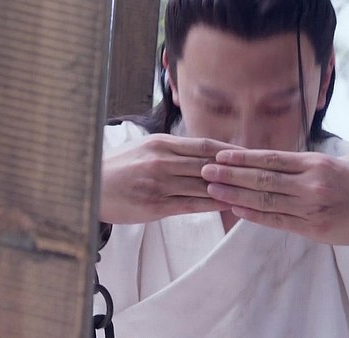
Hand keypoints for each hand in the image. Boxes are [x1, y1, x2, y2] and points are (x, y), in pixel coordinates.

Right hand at [100, 134, 241, 223]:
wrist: (89, 187)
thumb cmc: (119, 168)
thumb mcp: (145, 148)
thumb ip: (172, 149)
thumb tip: (203, 152)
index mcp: (161, 144)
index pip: (204, 145)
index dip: (229, 150)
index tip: (250, 154)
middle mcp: (162, 161)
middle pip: (208, 164)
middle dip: (235, 169)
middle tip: (259, 173)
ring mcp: (158, 184)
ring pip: (202, 185)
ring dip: (228, 188)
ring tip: (250, 192)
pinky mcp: (154, 205)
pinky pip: (190, 205)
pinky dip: (211, 204)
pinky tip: (227, 205)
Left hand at [201, 149, 348, 244]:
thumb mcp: (336, 163)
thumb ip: (305, 163)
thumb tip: (271, 160)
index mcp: (315, 163)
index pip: (271, 158)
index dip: (243, 158)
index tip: (220, 155)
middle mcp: (311, 183)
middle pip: (262, 178)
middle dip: (230, 175)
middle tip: (205, 171)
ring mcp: (311, 207)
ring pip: (266, 200)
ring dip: (236, 195)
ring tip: (212, 190)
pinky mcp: (314, 228)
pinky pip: (278, 221)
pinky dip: (255, 215)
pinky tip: (236, 210)